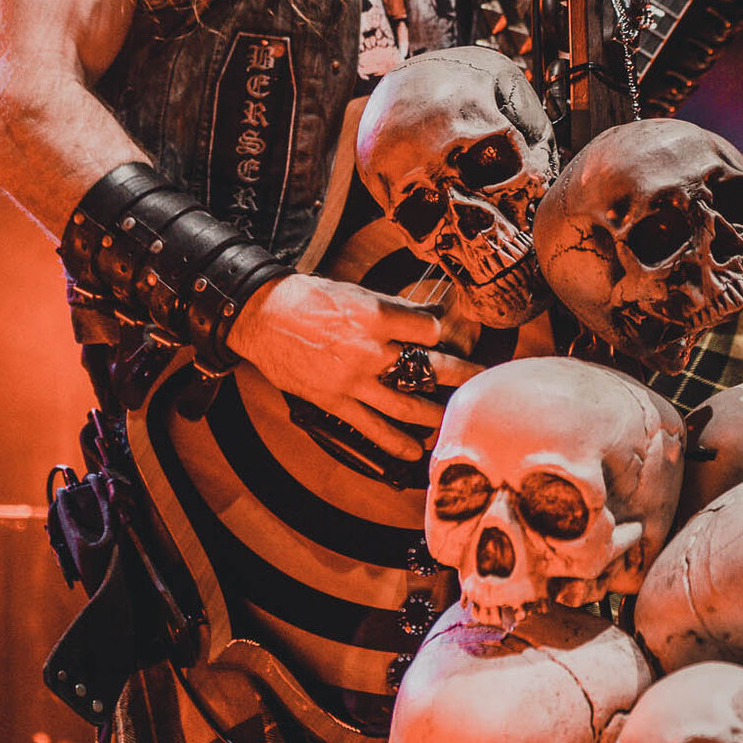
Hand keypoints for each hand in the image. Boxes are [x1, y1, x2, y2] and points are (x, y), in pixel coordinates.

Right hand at [226, 274, 481, 461]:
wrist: (262, 316)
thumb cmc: (306, 298)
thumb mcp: (354, 293)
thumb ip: (390, 309)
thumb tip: (424, 317)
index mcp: (376, 317)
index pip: (429, 329)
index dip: (442, 333)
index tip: (449, 336)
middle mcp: (369, 351)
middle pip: (428, 369)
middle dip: (459, 374)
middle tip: (480, 378)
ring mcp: (353, 381)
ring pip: (406, 405)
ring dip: (434, 413)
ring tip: (452, 415)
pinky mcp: (335, 402)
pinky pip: (371, 428)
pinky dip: (394, 442)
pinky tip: (414, 449)